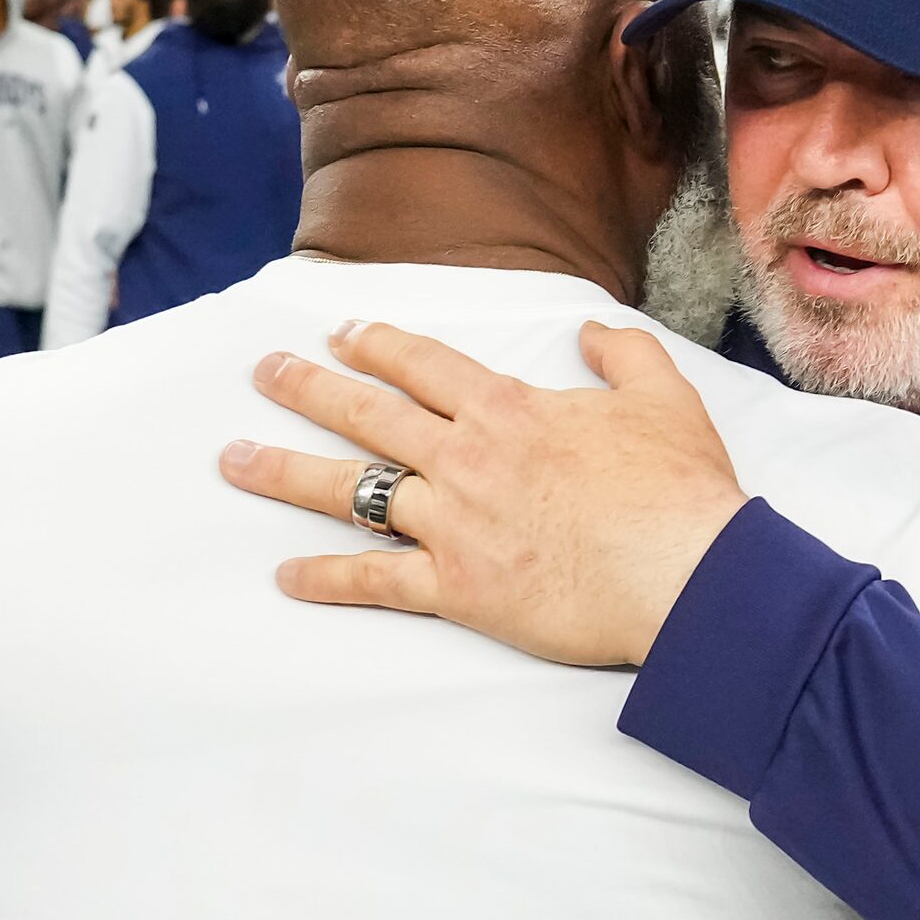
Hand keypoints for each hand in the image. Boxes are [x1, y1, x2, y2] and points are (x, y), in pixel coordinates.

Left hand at [220, 319, 748, 667]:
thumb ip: (623, 354)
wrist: (684, 573)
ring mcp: (453, 524)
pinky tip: (287, 576)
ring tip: (234, 460)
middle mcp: (465, 458)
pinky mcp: (458, 588)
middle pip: (368, 414)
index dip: (378, 344)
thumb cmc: (677, 490)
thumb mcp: (664, 398)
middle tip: (262, 372)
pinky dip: (327, 579)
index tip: (341, 334)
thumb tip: (592, 330)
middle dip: (307, 388)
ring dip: (286, 473)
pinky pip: (376, 581)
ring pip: (351, 490)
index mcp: (508, 409)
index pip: (424, 365)